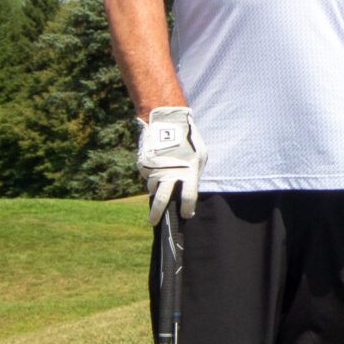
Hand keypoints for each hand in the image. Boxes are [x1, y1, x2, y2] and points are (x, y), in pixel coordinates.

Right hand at [135, 106, 204, 222]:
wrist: (168, 121)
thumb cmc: (188, 139)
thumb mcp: (199, 156)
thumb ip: (194, 173)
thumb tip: (189, 187)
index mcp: (187, 172)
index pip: (188, 197)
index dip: (187, 209)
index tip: (187, 214)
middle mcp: (169, 174)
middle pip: (162, 200)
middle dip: (157, 213)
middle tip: (154, 222)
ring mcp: (154, 169)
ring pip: (151, 189)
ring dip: (154, 192)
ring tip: (158, 189)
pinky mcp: (144, 164)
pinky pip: (147, 176)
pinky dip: (151, 177)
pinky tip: (156, 170)